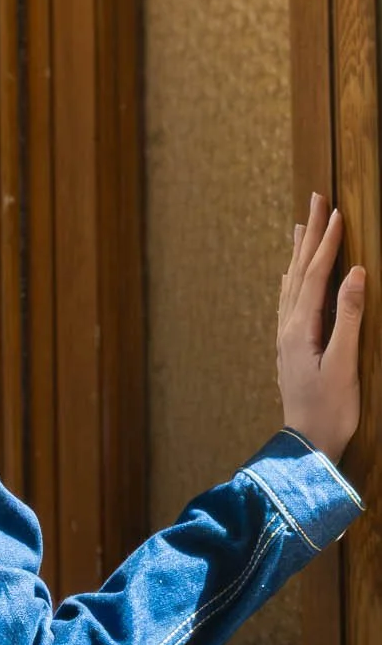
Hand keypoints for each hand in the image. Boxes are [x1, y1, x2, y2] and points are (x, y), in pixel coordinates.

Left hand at [278, 191, 364, 462]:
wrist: (307, 444)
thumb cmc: (331, 409)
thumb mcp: (345, 363)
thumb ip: (349, 317)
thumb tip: (356, 274)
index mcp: (301, 327)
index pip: (314, 274)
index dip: (327, 242)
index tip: (336, 212)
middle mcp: (288, 326)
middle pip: (299, 270)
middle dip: (310, 234)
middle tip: (316, 200)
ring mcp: (287, 336)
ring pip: (292, 282)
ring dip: (299, 252)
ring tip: (302, 225)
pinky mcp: (292, 347)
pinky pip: (291, 299)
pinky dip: (294, 277)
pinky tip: (293, 275)